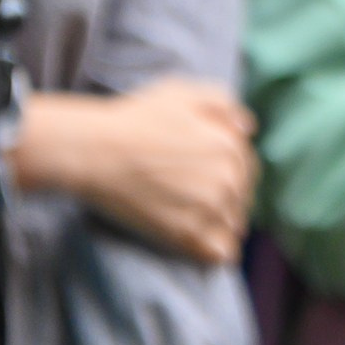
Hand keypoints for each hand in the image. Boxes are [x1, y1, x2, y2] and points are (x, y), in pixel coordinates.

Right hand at [15, 79, 255, 265]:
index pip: (248, 169)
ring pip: (234, 227)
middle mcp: (228, 178)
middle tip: (195, 198)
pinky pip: (221, 253)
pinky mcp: (187, 236)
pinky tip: (197, 240)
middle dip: (227, 200)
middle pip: (243, 199)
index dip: (229, 173)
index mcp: (231, 145)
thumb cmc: (135, 119)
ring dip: (219, 224)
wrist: (96, 151)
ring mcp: (209, 209)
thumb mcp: (183, 92)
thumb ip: (223, 104)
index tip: (207, 177)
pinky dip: (214, 250)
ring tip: (193, 218)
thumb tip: (248, 129)